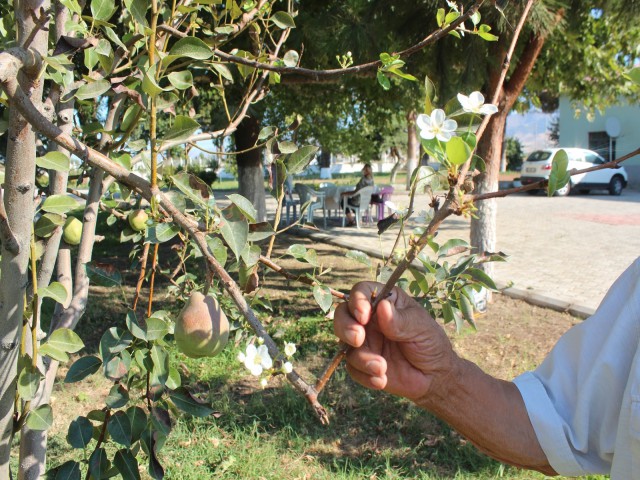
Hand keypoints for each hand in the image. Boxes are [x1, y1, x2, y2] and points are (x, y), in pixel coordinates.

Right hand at [334, 282, 456, 401]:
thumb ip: (401, 320)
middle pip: (343, 314)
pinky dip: (364, 375)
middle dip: (345, 326)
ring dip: (361, 357)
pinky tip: (381, 380)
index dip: (357, 301)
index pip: (362, 292)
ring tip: (381, 368)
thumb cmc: (430, 343)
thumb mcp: (421, 327)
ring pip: (344, 342)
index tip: (363, 315)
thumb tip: (382, 307)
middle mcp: (369, 319)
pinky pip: (351, 367)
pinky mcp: (361, 363)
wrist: (434, 377)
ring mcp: (364, 341)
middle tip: (358, 338)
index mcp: (384, 302)